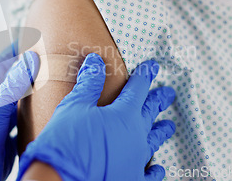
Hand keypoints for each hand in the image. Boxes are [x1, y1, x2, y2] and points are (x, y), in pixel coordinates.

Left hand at [0, 49, 38, 180]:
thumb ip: (13, 85)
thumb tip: (31, 59)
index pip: (2, 63)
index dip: (14, 49)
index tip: (30, 36)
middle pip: (14, 81)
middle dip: (29, 70)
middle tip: (49, 61)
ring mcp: (1, 123)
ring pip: (20, 103)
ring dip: (34, 94)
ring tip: (53, 86)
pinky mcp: (7, 140)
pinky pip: (24, 124)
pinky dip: (35, 119)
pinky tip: (47, 119)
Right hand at [18, 53, 175, 180]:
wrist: (62, 180)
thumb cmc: (67, 143)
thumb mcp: (74, 106)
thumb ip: (88, 84)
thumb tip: (95, 62)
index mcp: (125, 115)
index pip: (138, 89)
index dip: (145, 76)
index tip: (152, 67)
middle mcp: (136, 137)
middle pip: (151, 113)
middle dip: (158, 101)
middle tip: (168, 93)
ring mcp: (136, 161)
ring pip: (153, 142)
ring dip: (161, 132)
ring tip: (169, 126)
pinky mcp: (131, 180)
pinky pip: (149, 175)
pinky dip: (155, 171)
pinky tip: (159, 168)